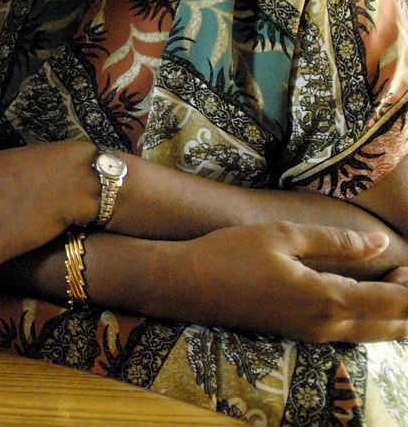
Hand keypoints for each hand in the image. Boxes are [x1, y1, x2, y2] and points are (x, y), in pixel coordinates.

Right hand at [153, 222, 407, 342]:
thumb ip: (336, 242)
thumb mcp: (283, 236)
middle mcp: (326, 325)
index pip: (397, 302)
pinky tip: (361, 292)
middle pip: (394, 327)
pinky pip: (353, 333)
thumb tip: (378, 241)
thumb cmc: (229, 254)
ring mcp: (312, 334)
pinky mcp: (299, 333)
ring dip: (395, 313)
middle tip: (406, 270)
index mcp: (327, 299)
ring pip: (375, 334)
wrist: (185, 285)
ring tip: (393, 280)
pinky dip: (373, 318)